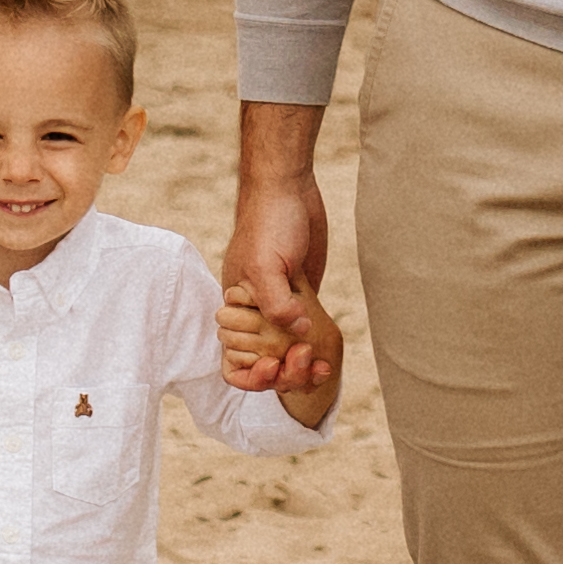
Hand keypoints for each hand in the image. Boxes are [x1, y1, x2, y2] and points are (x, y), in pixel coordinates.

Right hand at [219, 112, 341, 429]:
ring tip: (321, 366)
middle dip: (284, 373)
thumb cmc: (269, 223)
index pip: (234, 358)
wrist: (289, 189)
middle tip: (306, 362)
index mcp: (237, 307)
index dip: (252, 374)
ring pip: (286, 353)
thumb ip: (276, 302)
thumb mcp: (265, 264)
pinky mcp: (303, 298)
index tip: (276, 366)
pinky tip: (329, 354)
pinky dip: (315, 350)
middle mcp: (255, 312)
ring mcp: (280, 306)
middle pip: (263, 362)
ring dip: (301, 368)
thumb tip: (299, 334)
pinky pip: (305, 335)